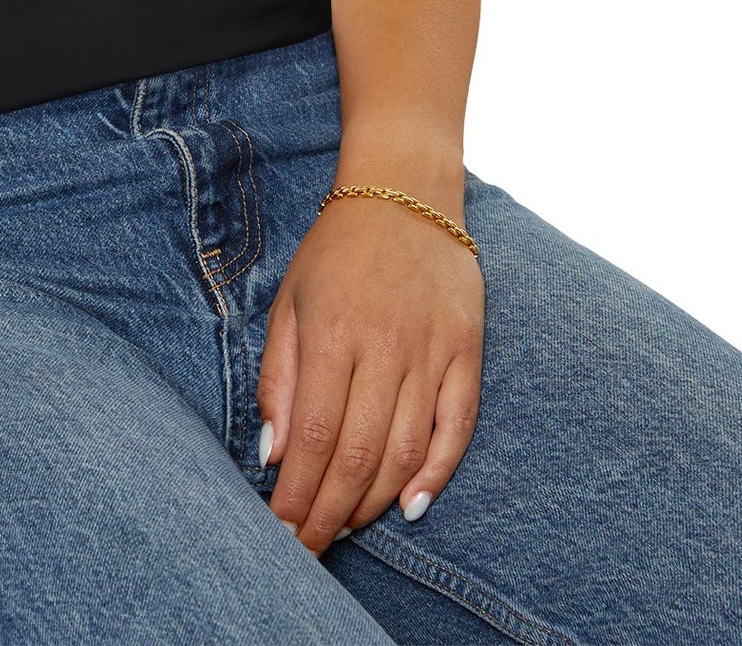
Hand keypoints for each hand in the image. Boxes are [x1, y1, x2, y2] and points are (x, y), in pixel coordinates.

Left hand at [256, 188, 484, 552]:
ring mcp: (432, 350)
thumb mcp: (289, 301)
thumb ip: (279, 378)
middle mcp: (385, 346)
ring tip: (347, 528)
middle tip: (310, 547)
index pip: (314, 435)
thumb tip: (273, 453)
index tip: (281, 530)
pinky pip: (458, 427)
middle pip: (358, 454)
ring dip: (374, 501)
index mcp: (332, 332)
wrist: (405, 193)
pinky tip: (411, 505)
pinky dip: (437, 473)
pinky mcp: (468, 351)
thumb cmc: (336, 252)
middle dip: (330, 512)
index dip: (298, 493)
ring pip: (406, 450)